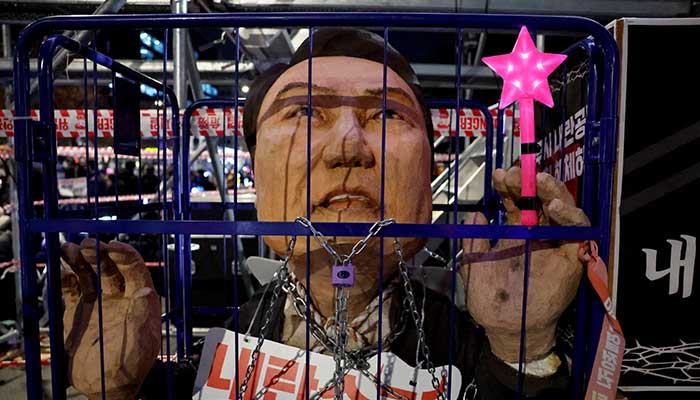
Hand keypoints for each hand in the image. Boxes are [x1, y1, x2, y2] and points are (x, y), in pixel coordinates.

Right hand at [61, 239, 160, 398]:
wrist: (105, 386)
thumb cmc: (129, 368)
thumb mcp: (139, 344)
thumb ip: (140, 318)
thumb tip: (145, 290)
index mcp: (139, 300)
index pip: (134, 269)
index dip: (124, 255)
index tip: (112, 245)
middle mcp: (120, 296)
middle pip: (110, 267)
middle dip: (99, 253)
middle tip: (86, 243)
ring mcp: (99, 302)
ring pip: (89, 273)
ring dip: (80, 259)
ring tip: (67, 248)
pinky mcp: (79, 311)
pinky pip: (71, 288)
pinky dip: (65, 276)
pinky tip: (59, 267)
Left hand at [460, 167, 588, 362]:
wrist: (506, 331)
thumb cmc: (491, 301)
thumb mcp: (475, 265)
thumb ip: (474, 241)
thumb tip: (475, 214)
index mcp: (517, 231)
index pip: (517, 200)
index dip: (509, 185)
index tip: (498, 174)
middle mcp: (539, 234)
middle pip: (541, 198)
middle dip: (530, 181)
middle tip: (516, 172)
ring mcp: (556, 245)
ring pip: (563, 208)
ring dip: (553, 191)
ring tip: (539, 180)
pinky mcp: (571, 259)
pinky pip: (577, 232)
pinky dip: (569, 217)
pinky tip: (554, 207)